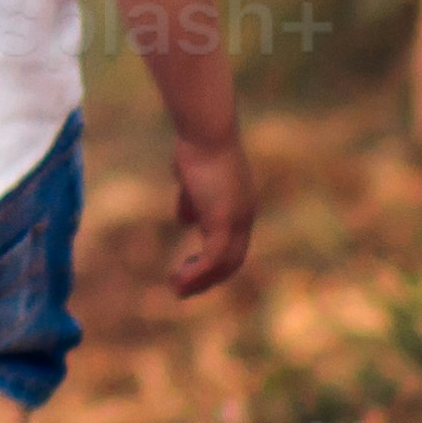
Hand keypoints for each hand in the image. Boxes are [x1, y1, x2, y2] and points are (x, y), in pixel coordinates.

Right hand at [143, 123, 257, 303]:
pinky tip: (178, 278)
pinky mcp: (224, 222)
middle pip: (232, 259)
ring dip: (200, 280)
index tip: (189, 268)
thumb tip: (184, 221)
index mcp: (240, 205)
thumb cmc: (196, 146)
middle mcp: (245, 215)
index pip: (231, 242)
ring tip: (177, 289)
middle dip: (208, 277)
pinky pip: (212, 259)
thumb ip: (191, 201)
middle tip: (184, 289)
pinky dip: (196, 273)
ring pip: (224, 264)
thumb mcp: (192, 179)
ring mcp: (237, 220)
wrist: (205, 133)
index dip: (212, 260)